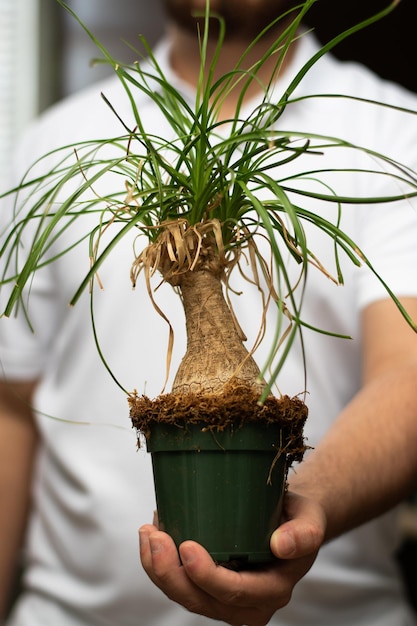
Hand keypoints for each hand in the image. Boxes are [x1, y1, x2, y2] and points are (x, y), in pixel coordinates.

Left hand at [139, 492, 325, 624]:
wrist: (292, 524)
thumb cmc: (298, 520)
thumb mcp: (310, 521)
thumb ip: (304, 534)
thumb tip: (281, 545)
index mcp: (273, 591)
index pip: (234, 593)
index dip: (206, 576)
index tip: (186, 546)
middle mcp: (248, 604)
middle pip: (201, 601)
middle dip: (169, 573)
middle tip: (155, 536)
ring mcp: (226, 600)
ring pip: (185, 596)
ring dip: (158, 569)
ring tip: (148, 532)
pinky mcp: (210, 588)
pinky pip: (181, 585)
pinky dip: (160, 564)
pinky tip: (153, 536)